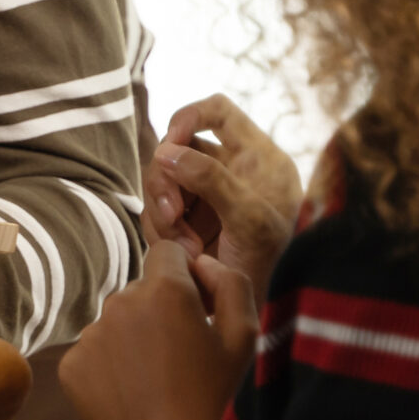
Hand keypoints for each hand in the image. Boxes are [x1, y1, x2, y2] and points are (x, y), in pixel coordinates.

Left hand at [59, 240, 256, 419]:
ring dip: (134, 338)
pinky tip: (133, 396)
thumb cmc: (219, 403)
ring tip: (159, 382)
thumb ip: (230, 283)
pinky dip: (111, 366)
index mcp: (165, 291)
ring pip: (115, 322)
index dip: (186, 276)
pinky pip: (93, 352)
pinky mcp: (70, 367)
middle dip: (160, 310)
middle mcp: (120, 304)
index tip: (198, 308)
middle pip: (140, 290)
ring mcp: (90, 336)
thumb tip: (202, 263)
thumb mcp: (246, 338)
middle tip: (182, 355)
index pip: (167, 251)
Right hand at [145, 94, 302, 292]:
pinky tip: (182, 253)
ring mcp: (204, 194)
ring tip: (183, 246)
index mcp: (257, 157)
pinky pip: (156, 208)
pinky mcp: (185, 217)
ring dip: (162, 211)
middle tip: (171, 214)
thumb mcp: (248, 218)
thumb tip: (166, 151)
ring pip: (161, 180)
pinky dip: (161, 230)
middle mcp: (229, 169)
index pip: (219, 111)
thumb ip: (212, 179)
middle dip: (167, 180)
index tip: (169, 145)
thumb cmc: (263, 261)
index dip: (188, 117)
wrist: (246, 308)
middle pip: (178, 148)